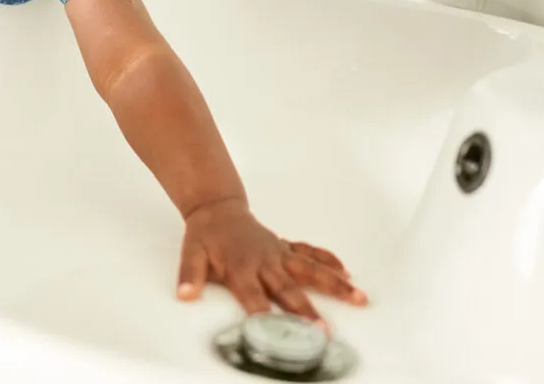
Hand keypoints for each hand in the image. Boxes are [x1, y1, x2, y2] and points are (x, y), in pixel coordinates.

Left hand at [177, 198, 366, 325]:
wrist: (217, 208)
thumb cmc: (205, 236)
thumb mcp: (190, 253)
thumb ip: (189, 275)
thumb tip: (184, 295)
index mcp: (241, 268)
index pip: (254, 298)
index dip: (265, 316)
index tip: (279, 333)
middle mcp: (265, 262)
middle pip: (289, 289)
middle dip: (306, 310)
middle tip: (325, 331)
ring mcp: (279, 253)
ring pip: (311, 269)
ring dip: (334, 284)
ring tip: (359, 297)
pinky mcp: (285, 247)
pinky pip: (310, 252)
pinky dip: (328, 260)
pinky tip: (347, 273)